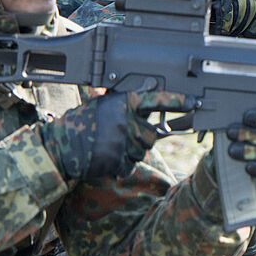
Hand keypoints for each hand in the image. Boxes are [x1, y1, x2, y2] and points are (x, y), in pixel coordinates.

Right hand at [39, 90, 191, 180]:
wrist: (60, 146)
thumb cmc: (82, 122)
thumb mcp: (106, 105)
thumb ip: (129, 101)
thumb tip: (153, 89)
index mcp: (124, 102)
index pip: (157, 100)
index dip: (178, 101)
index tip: (195, 102)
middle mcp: (126, 120)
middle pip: (151, 135)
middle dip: (140, 139)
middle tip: (120, 137)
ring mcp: (122, 142)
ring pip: (142, 152)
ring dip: (130, 152)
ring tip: (109, 145)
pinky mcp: (117, 160)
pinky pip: (130, 166)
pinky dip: (120, 165)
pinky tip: (106, 157)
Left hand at [225, 108, 255, 189]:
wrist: (244, 165)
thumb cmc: (246, 139)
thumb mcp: (248, 126)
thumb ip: (247, 120)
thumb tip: (233, 115)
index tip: (246, 118)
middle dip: (253, 135)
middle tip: (232, 134)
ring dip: (253, 152)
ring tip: (233, 150)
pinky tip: (248, 167)